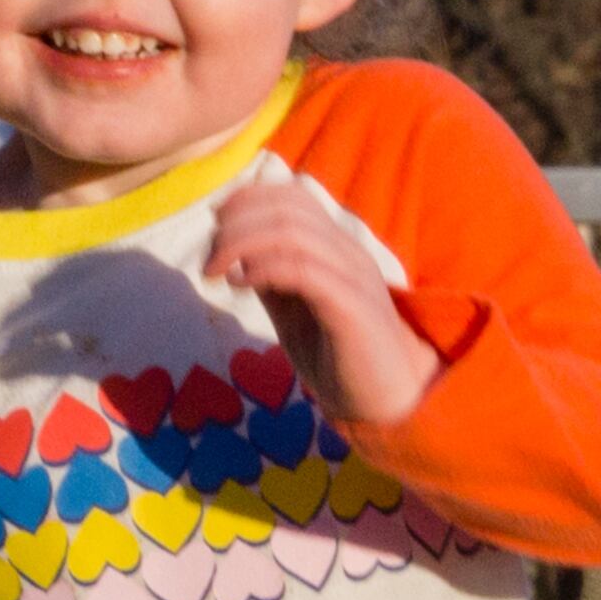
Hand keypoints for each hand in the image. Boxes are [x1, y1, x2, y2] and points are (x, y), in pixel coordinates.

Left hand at [204, 173, 440, 425]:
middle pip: (287, 207)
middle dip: (236, 223)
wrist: (391, 401)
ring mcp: (353, 276)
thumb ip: (271, 282)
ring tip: (216, 271)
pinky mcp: (352, 307)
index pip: (293, 197)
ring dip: (242, 243)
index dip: (247, 200)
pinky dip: (264, 269)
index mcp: (336, 248)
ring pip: (292, 232)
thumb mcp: (294, 314)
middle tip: (209, 260)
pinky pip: (304, 270)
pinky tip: (240, 286)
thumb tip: (235, 258)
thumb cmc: (340, 359)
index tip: (215, 226)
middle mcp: (347, 252)